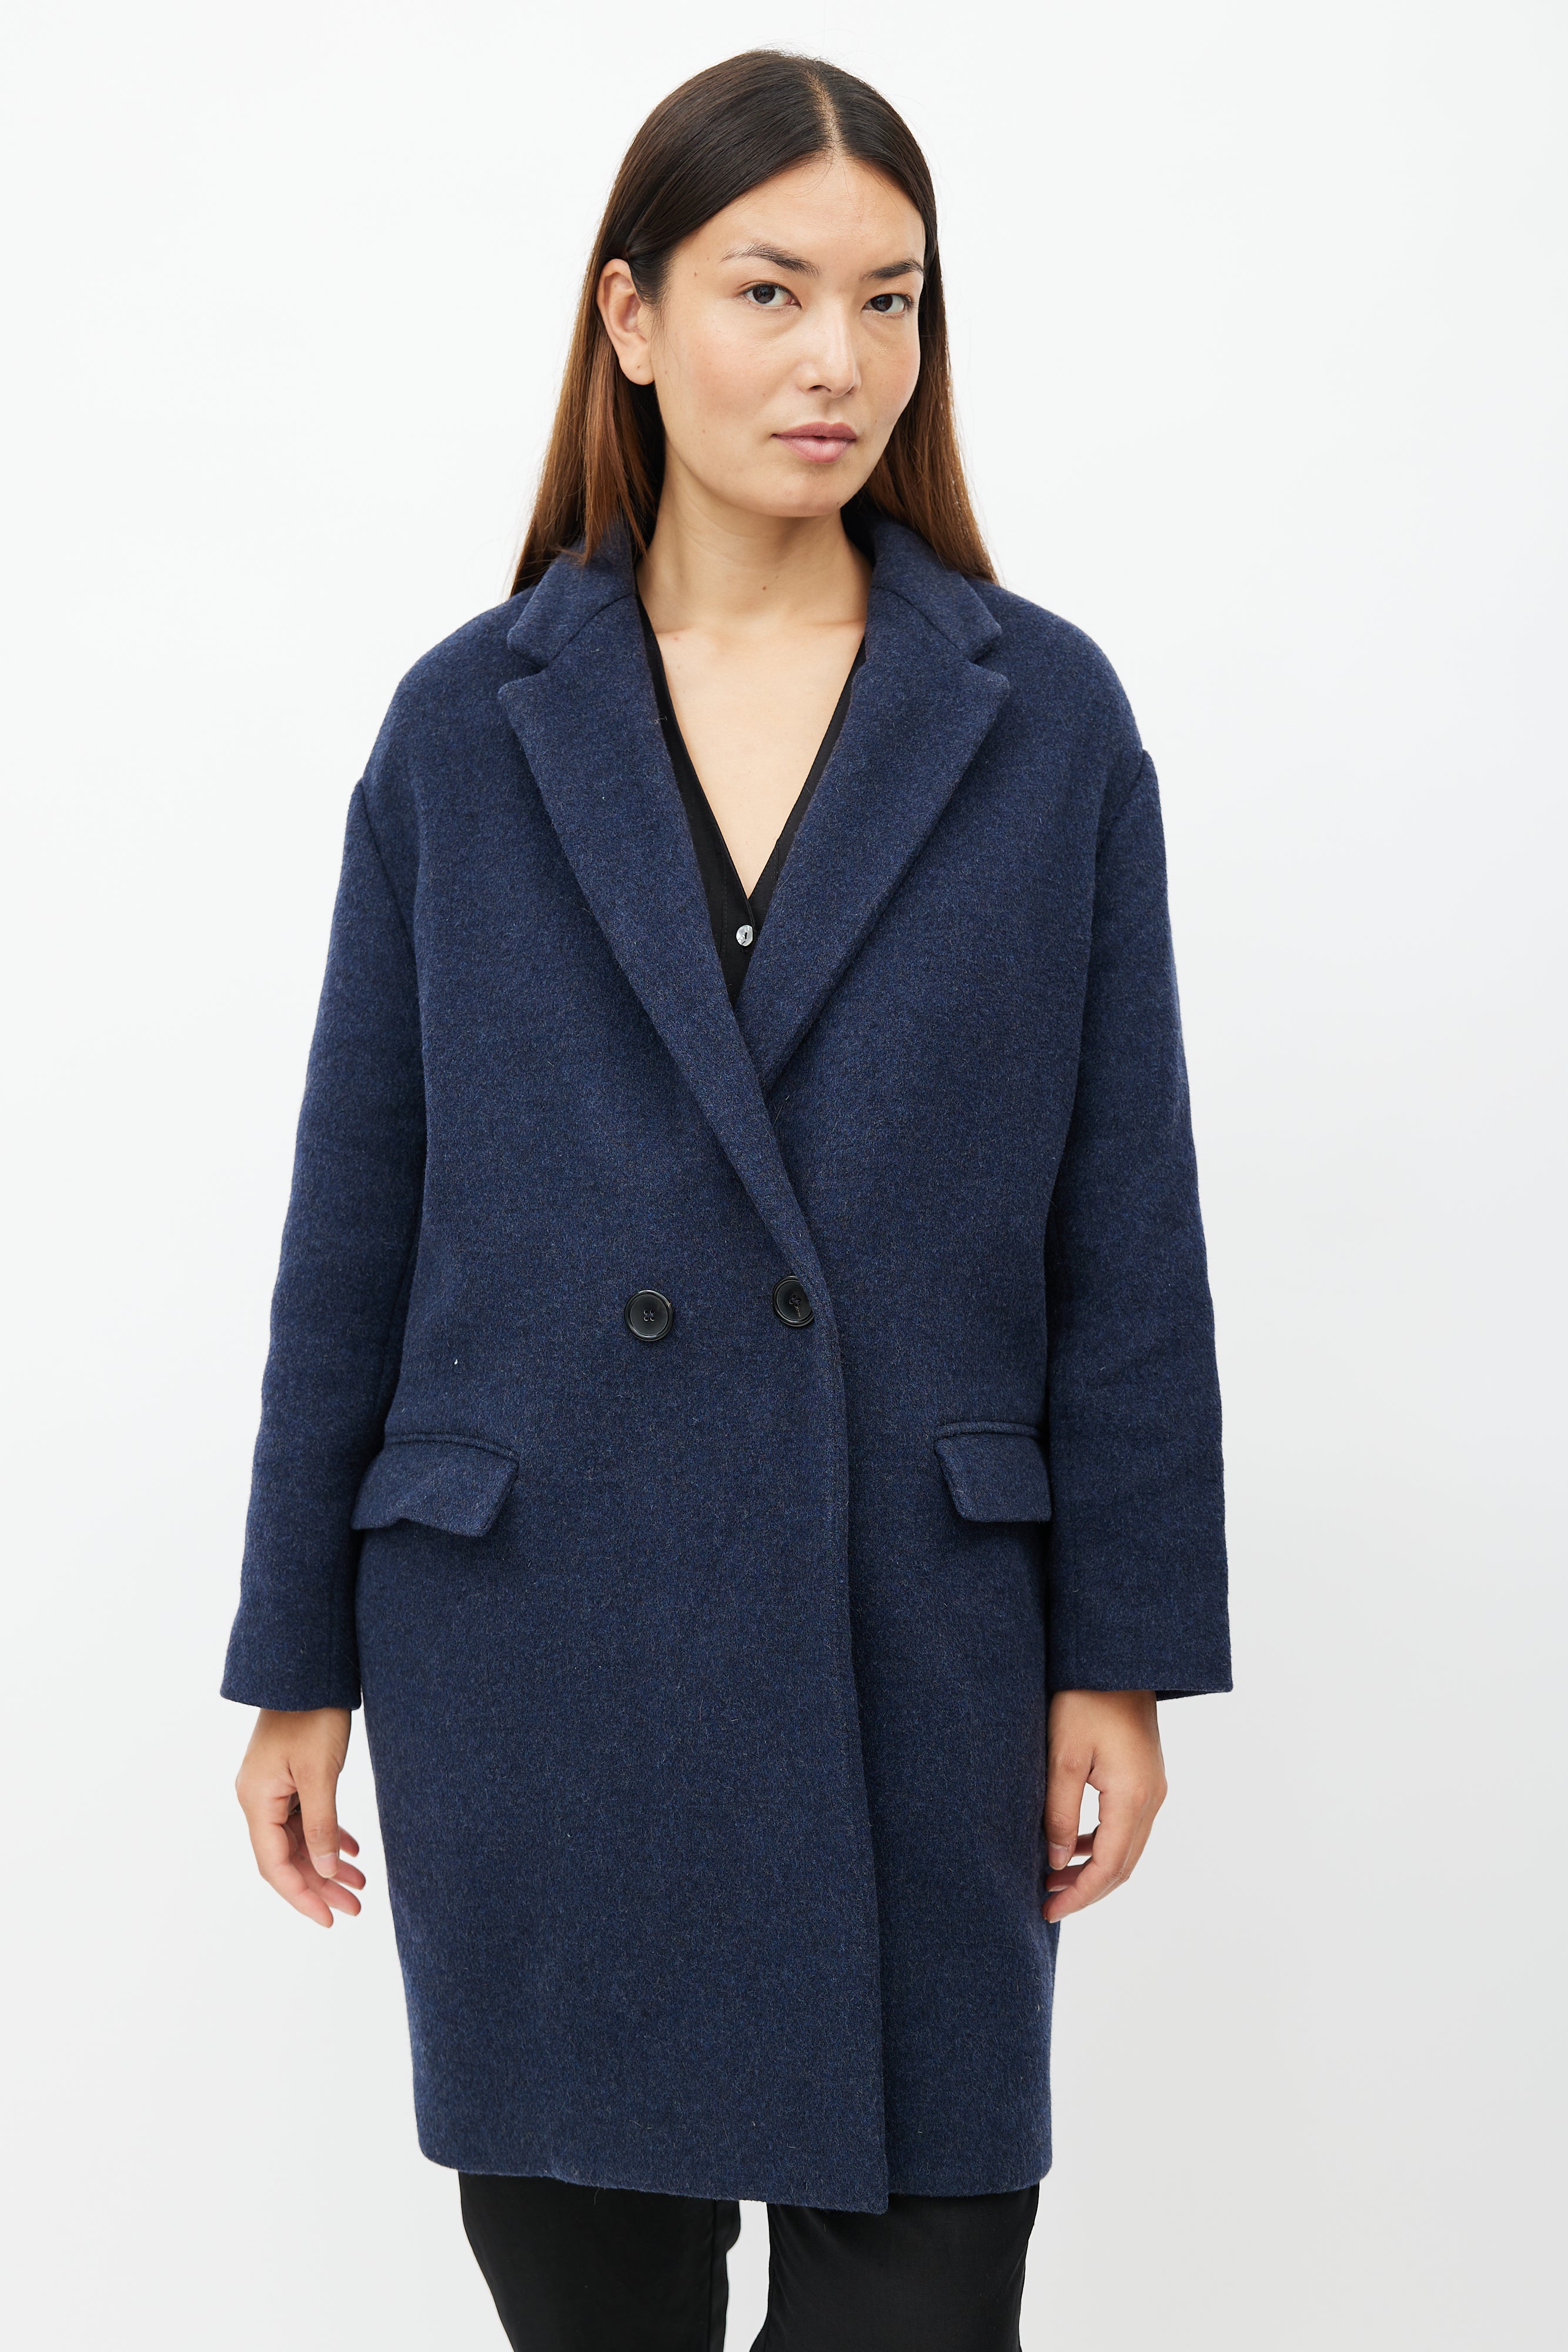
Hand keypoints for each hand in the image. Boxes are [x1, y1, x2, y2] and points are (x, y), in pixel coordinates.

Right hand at [235, 1707, 364, 1927]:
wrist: (309, 1670)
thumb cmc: (312, 1716)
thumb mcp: (320, 1773)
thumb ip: (321, 1824)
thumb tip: (322, 1871)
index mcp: (257, 1801)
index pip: (274, 1865)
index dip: (302, 1895)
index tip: (329, 1919)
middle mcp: (259, 1798)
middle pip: (288, 1856)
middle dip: (320, 1885)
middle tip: (355, 1908)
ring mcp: (273, 1788)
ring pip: (299, 1839)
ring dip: (327, 1863)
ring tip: (360, 1885)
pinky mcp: (289, 1777)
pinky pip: (306, 1817)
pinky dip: (328, 1835)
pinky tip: (353, 1851)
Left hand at [1043, 1689, 1165, 1922]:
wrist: (1118, 1658)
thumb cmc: (1084, 1699)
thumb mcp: (1062, 1756)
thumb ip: (1060, 1813)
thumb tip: (1057, 1863)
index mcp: (1132, 1796)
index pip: (1109, 1867)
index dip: (1080, 1896)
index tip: (1048, 1912)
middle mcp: (1151, 1797)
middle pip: (1123, 1865)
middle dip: (1087, 1889)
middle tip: (1047, 1903)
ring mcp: (1153, 1787)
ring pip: (1127, 1847)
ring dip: (1094, 1868)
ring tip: (1053, 1879)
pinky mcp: (1146, 1776)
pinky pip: (1128, 1825)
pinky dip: (1102, 1844)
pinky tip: (1074, 1845)